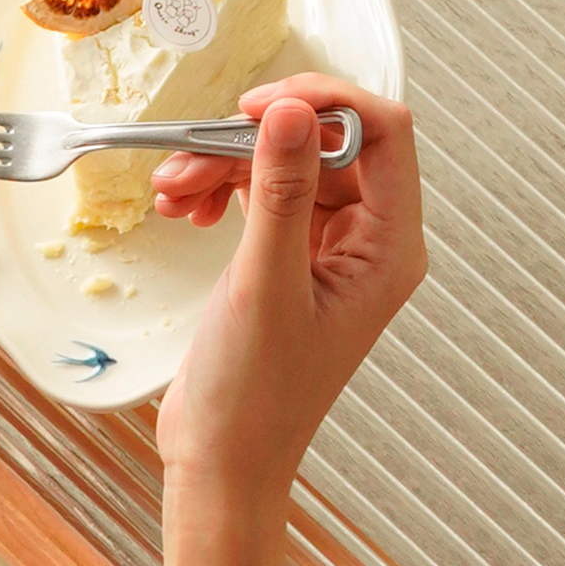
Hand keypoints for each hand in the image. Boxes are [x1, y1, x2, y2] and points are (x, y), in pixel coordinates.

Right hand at [152, 77, 423, 502]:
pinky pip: (259, 193)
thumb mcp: (264, 284)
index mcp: (390, 249)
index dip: (325, 104)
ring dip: (223, 163)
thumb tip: (293, 113)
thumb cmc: (255, 398)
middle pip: (325, 143)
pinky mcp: (289, 254)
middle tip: (196, 151)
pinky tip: (181, 207)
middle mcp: (370, 242)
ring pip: (283, 164)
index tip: (260, 106)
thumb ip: (279, 192)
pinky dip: (217, 188)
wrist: (221, 460)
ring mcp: (328, 247)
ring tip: (174, 188)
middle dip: (254, 140)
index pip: (385, 134)